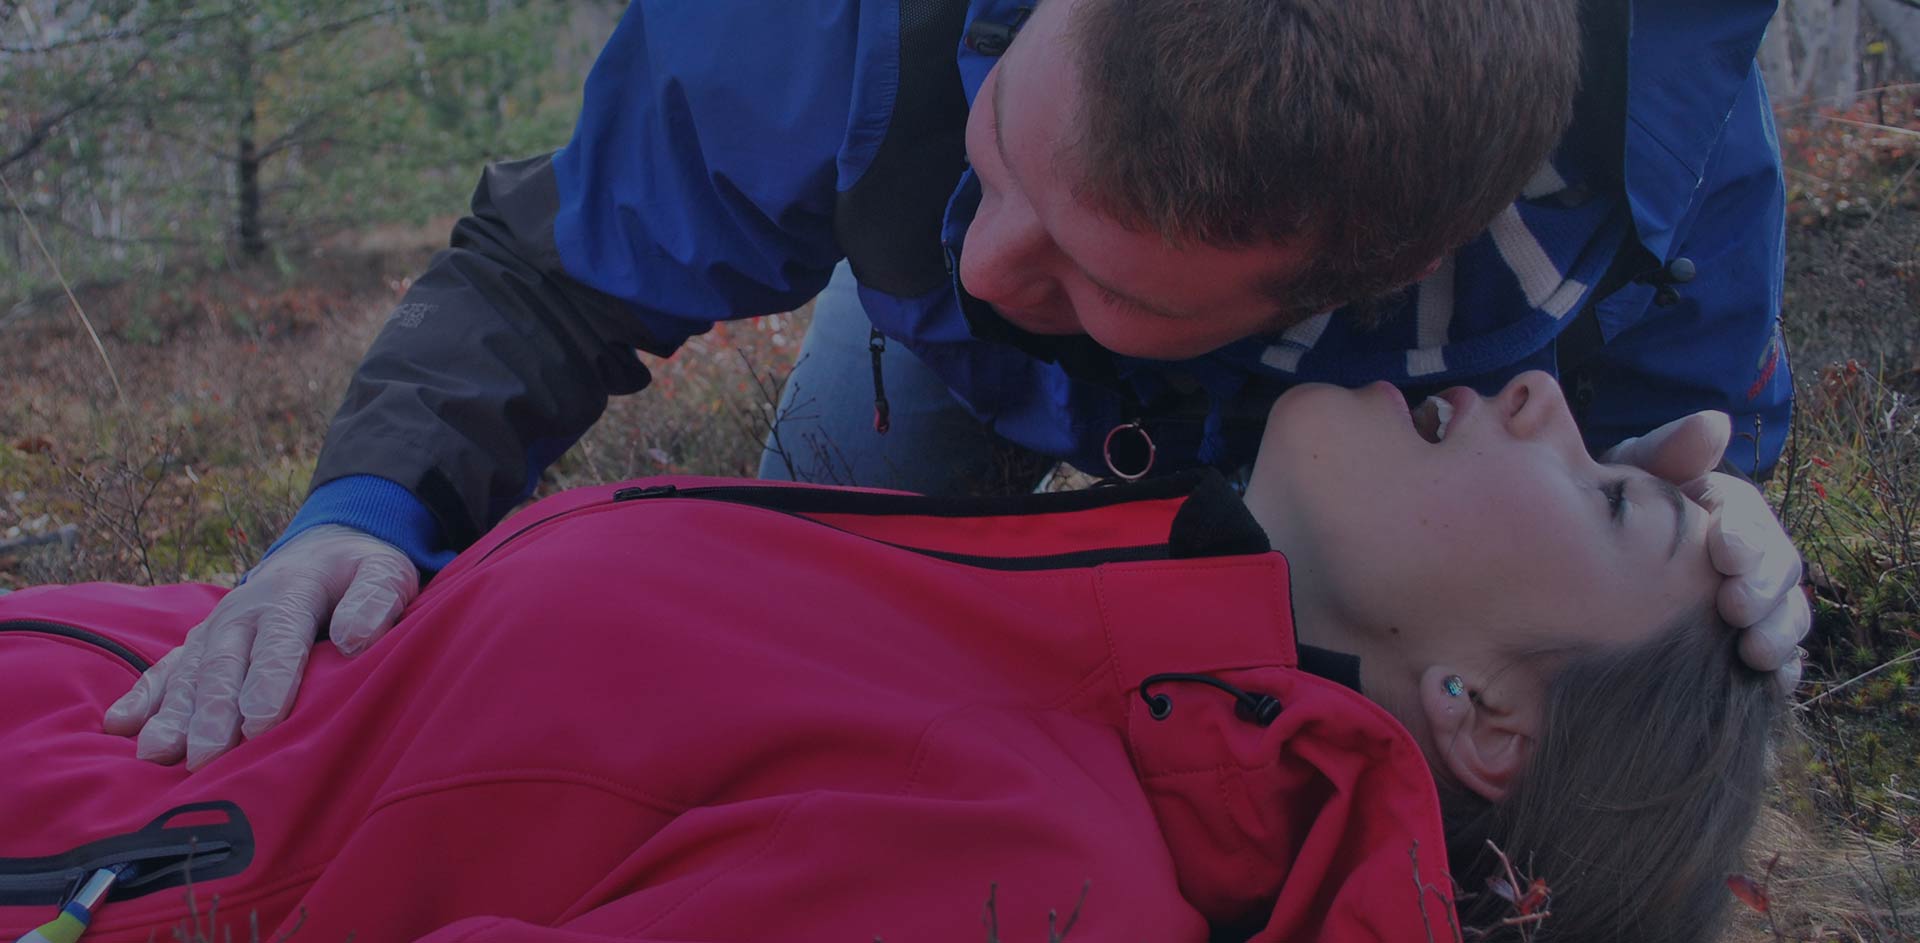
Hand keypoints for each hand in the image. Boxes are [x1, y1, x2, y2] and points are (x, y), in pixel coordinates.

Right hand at [104, 525, 418, 768]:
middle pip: (224, 664)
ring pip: (190, 673)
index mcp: (290, 592)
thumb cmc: (360, 570)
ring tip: (157, 753)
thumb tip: (354, 638)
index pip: (279, 641)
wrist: (325, 547)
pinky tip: (118, 725)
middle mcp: (243, 611)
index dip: (269, 682)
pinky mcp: (201, 643)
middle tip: (206, 758)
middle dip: (213, 712)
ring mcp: (216, 628)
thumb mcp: (385, 572)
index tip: (262, 723)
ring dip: (171, 714)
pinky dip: (142, 695)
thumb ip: (375, 600)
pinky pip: (166, 669)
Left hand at [1604, 412, 1809, 694]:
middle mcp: (1750, 555)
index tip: (1723, 550)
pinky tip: (1768, 685)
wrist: (1578, 564)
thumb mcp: (1628, 477)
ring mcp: (1752, 602)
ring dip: (1778, 634)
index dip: (1745, 535)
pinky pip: (1778, 660)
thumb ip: (1665, 453)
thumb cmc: (1609, 512)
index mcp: (1727, 510)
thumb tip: (1714, 424)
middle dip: (1764, 590)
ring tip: (1754, 654)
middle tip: (1735, 608)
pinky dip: (1781, 671)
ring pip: (1786, 616)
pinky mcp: (1743, 644)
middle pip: (1779, 571)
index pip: (1751, 518)